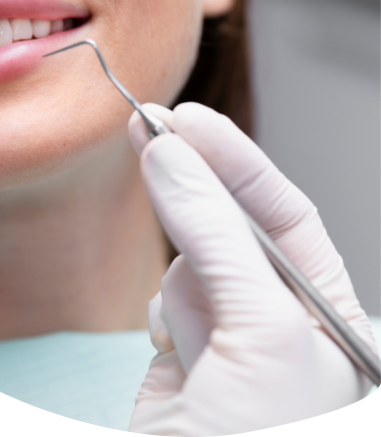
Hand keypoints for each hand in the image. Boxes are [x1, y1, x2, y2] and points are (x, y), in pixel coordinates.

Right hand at [127, 103, 375, 435]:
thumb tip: (172, 158)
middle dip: (196, 182)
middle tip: (150, 128)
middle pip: (233, 231)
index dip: (237, 163)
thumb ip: (215, 236)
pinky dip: (161, 312)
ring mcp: (227, 342)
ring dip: (178, 269)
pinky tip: (171, 349)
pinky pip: (163, 304)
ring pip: (189, 266)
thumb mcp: (261, 333)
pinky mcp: (179, 360)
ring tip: (186, 316)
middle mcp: (283, 326)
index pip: (286, 219)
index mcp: (331, 322)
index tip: (186, 121)